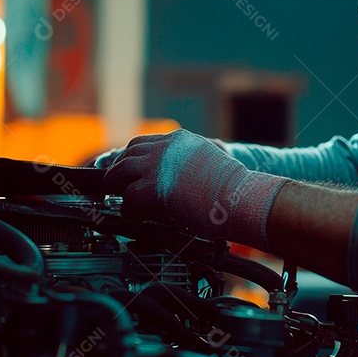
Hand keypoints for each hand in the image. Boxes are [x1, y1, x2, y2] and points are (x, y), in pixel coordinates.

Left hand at [103, 130, 286, 248]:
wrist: (241, 197)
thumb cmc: (234, 187)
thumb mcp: (210, 161)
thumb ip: (189, 164)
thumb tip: (179, 181)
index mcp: (180, 139)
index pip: (144, 143)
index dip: (132, 157)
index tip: (126, 168)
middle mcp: (166, 147)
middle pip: (128, 154)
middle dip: (119, 170)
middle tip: (115, 185)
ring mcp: (158, 165)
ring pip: (121, 172)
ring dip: (118, 188)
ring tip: (121, 201)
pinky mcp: (154, 187)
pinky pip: (129, 198)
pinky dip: (129, 210)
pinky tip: (136, 217)